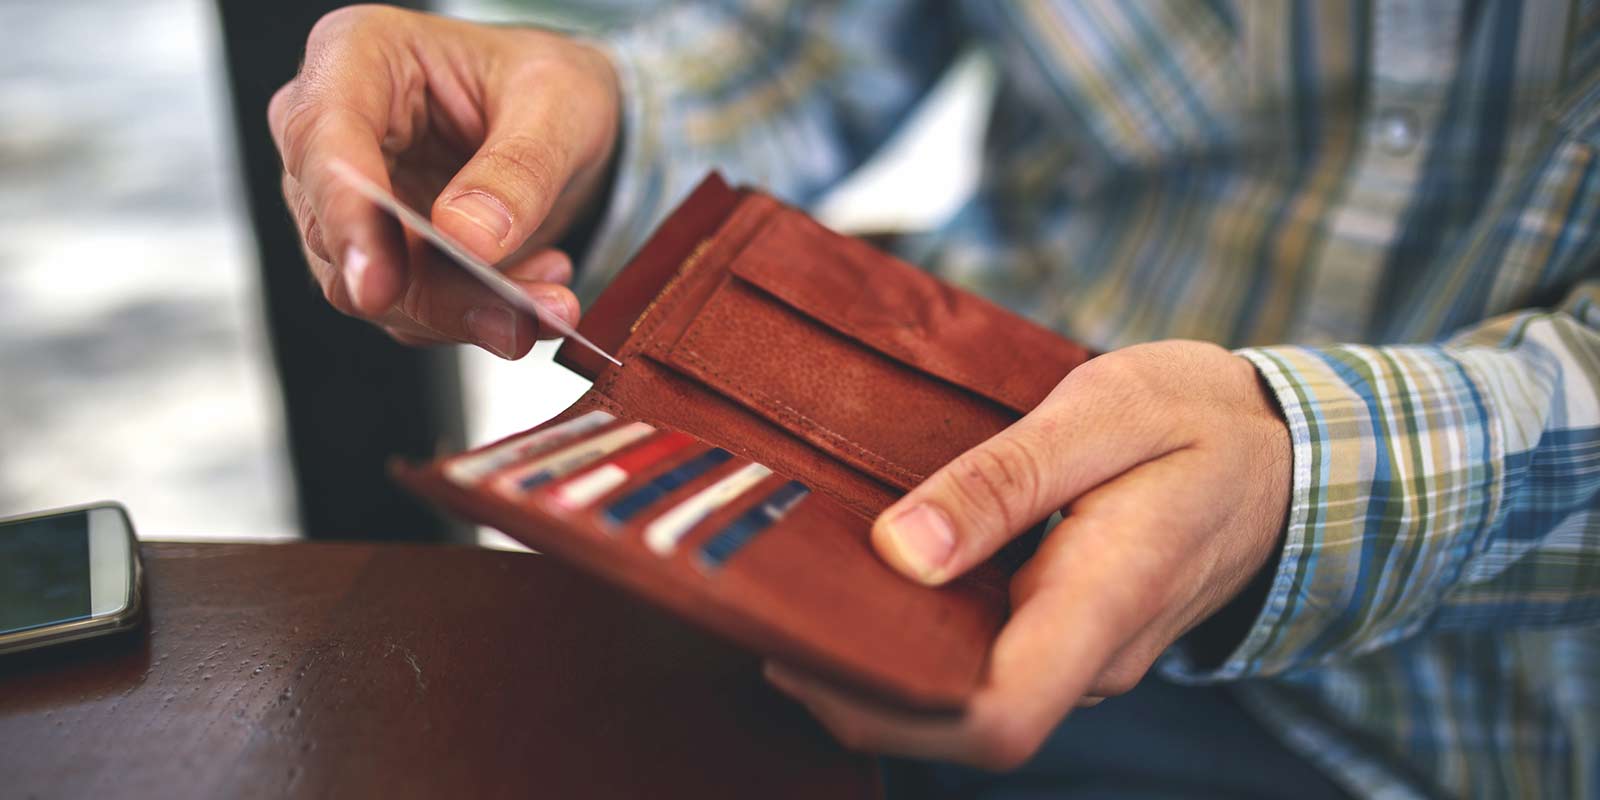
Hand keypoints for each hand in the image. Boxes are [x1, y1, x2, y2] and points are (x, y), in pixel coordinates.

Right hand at [268, 5, 621, 357]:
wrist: (562, 122)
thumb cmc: (546, 84)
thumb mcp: (559, 104)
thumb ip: (518, 168)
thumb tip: (465, 237)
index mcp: (357, 56)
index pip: (323, 140)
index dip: (346, 216)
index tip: (380, 285)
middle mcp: (332, 132)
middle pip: (340, 234)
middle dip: (431, 291)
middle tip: (516, 319)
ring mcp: (347, 203)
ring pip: (374, 291)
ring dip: (466, 312)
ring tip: (549, 303)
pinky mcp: (380, 257)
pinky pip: (413, 311)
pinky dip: (478, 315)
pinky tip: (536, 289)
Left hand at [764, 341, 1291, 769]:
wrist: (1287, 449)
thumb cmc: (1196, 416)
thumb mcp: (1102, 413)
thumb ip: (1003, 481)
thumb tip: (899, 552)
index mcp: (1105, 600)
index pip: (996, 716)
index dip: (887, 707)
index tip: (801, 648)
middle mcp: (1093, 654)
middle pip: (959, 724)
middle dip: (856, 692)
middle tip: (771, 614)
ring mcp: (1085, 654)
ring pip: (966, 701)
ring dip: (880, 669)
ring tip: (802, 594)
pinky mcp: (1072, 637)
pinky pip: (984, 665)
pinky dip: (917, 644)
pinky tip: (867, 589)